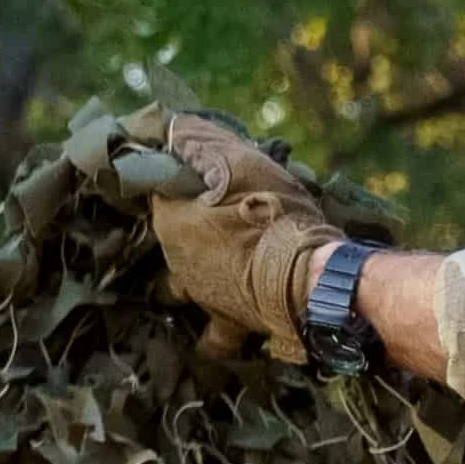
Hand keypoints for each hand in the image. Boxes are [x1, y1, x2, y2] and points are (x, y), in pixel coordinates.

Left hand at [125, 108, 349, 357]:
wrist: (310, 277)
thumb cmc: (272, 213)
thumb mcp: (238, 161)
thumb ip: (198, 142)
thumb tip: (167, 126)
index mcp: (170, 220)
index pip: (154, 190)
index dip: (171, 177)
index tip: (190, 171)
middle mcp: (175, 262)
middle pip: (168, 239)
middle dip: (184, 227)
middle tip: (214, 213)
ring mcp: (199, 296)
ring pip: (180, 287)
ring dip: (192, 277)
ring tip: (216, 265)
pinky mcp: (228, 324)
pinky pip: (214, 337)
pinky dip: (215, 331)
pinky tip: (226, 322)